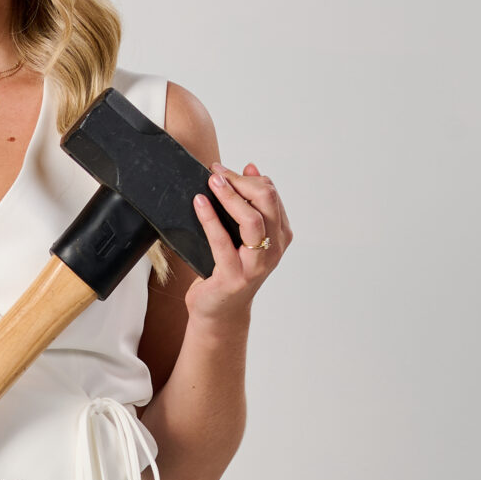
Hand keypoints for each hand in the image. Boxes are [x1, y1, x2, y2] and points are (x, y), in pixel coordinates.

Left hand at [189, 164, 290, 323]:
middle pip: (266, 201)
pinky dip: (210, 218)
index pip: (271, 194)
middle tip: (216, 173)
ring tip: (212, 182)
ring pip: (252, 219)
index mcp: (280, 235)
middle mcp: (274, 249)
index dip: (247, 177)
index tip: (223, 170)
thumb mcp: (241, 235)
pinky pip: (222, 241)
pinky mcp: (234, 276)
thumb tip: (250, 167)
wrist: (219, 312)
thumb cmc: (228, 270)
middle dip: (240, 182)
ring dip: (230, 196)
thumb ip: (248, 204)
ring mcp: (256, 264)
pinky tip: (200, 203)